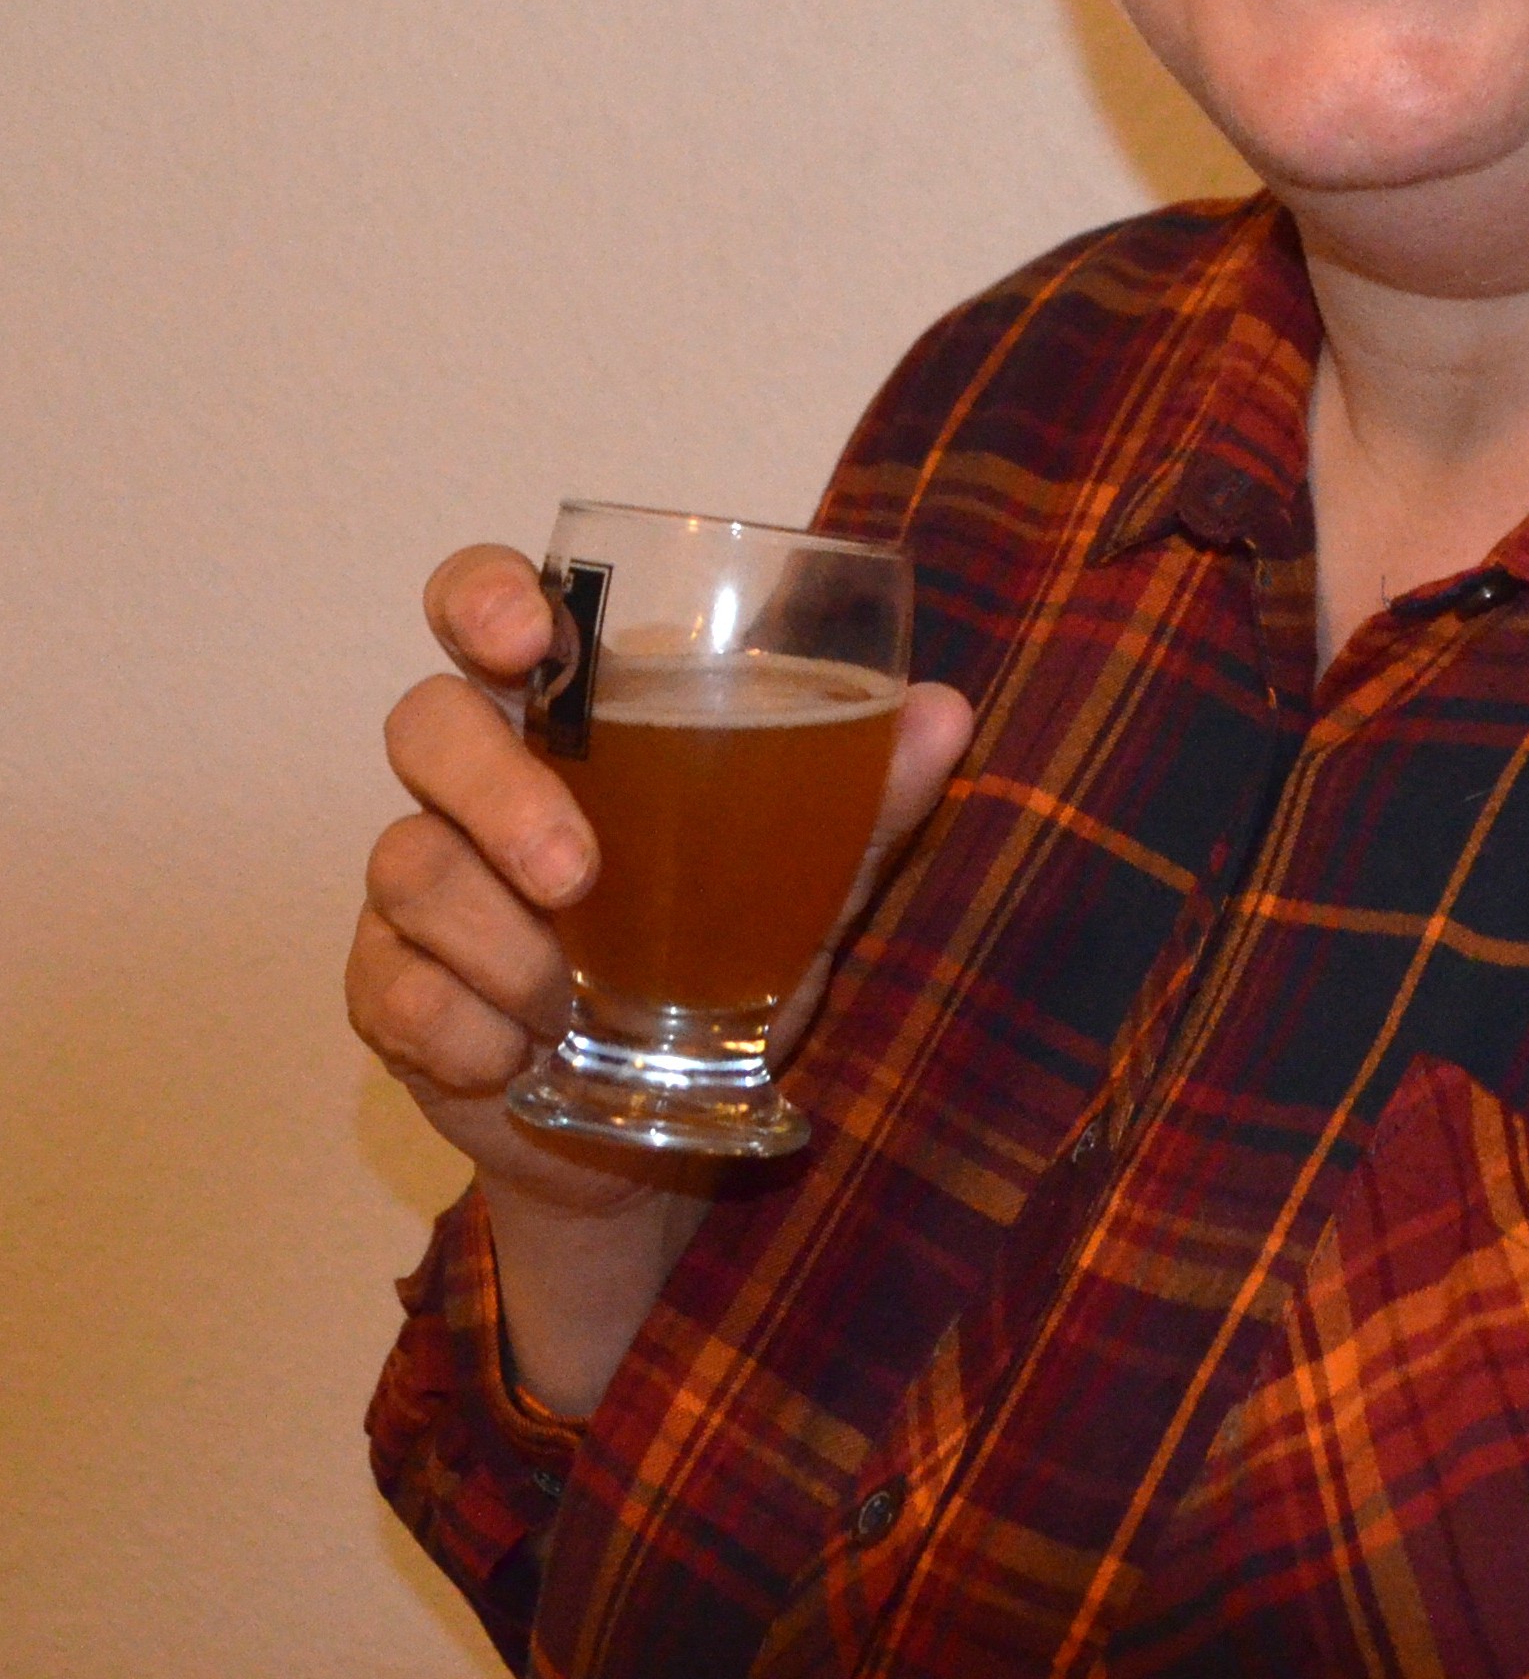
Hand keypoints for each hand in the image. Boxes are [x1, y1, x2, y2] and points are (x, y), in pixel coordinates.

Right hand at [348, 542, 973, 1401]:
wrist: (662, 1124)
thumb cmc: (728, 948)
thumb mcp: (811, 877)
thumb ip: (869, 794)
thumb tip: (948, 711)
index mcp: (574, 717)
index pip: (489, 606)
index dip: (485, 598)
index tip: (524, 637)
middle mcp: (476, 780)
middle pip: (425, 723)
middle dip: (496, 793)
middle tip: (579, 876)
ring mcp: (420, 881)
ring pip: (407, 861)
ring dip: (495, 940)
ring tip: (570, 1000)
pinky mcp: (385, 988)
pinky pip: (389, 989)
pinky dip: (462, 1028)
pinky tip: (522, 1055)